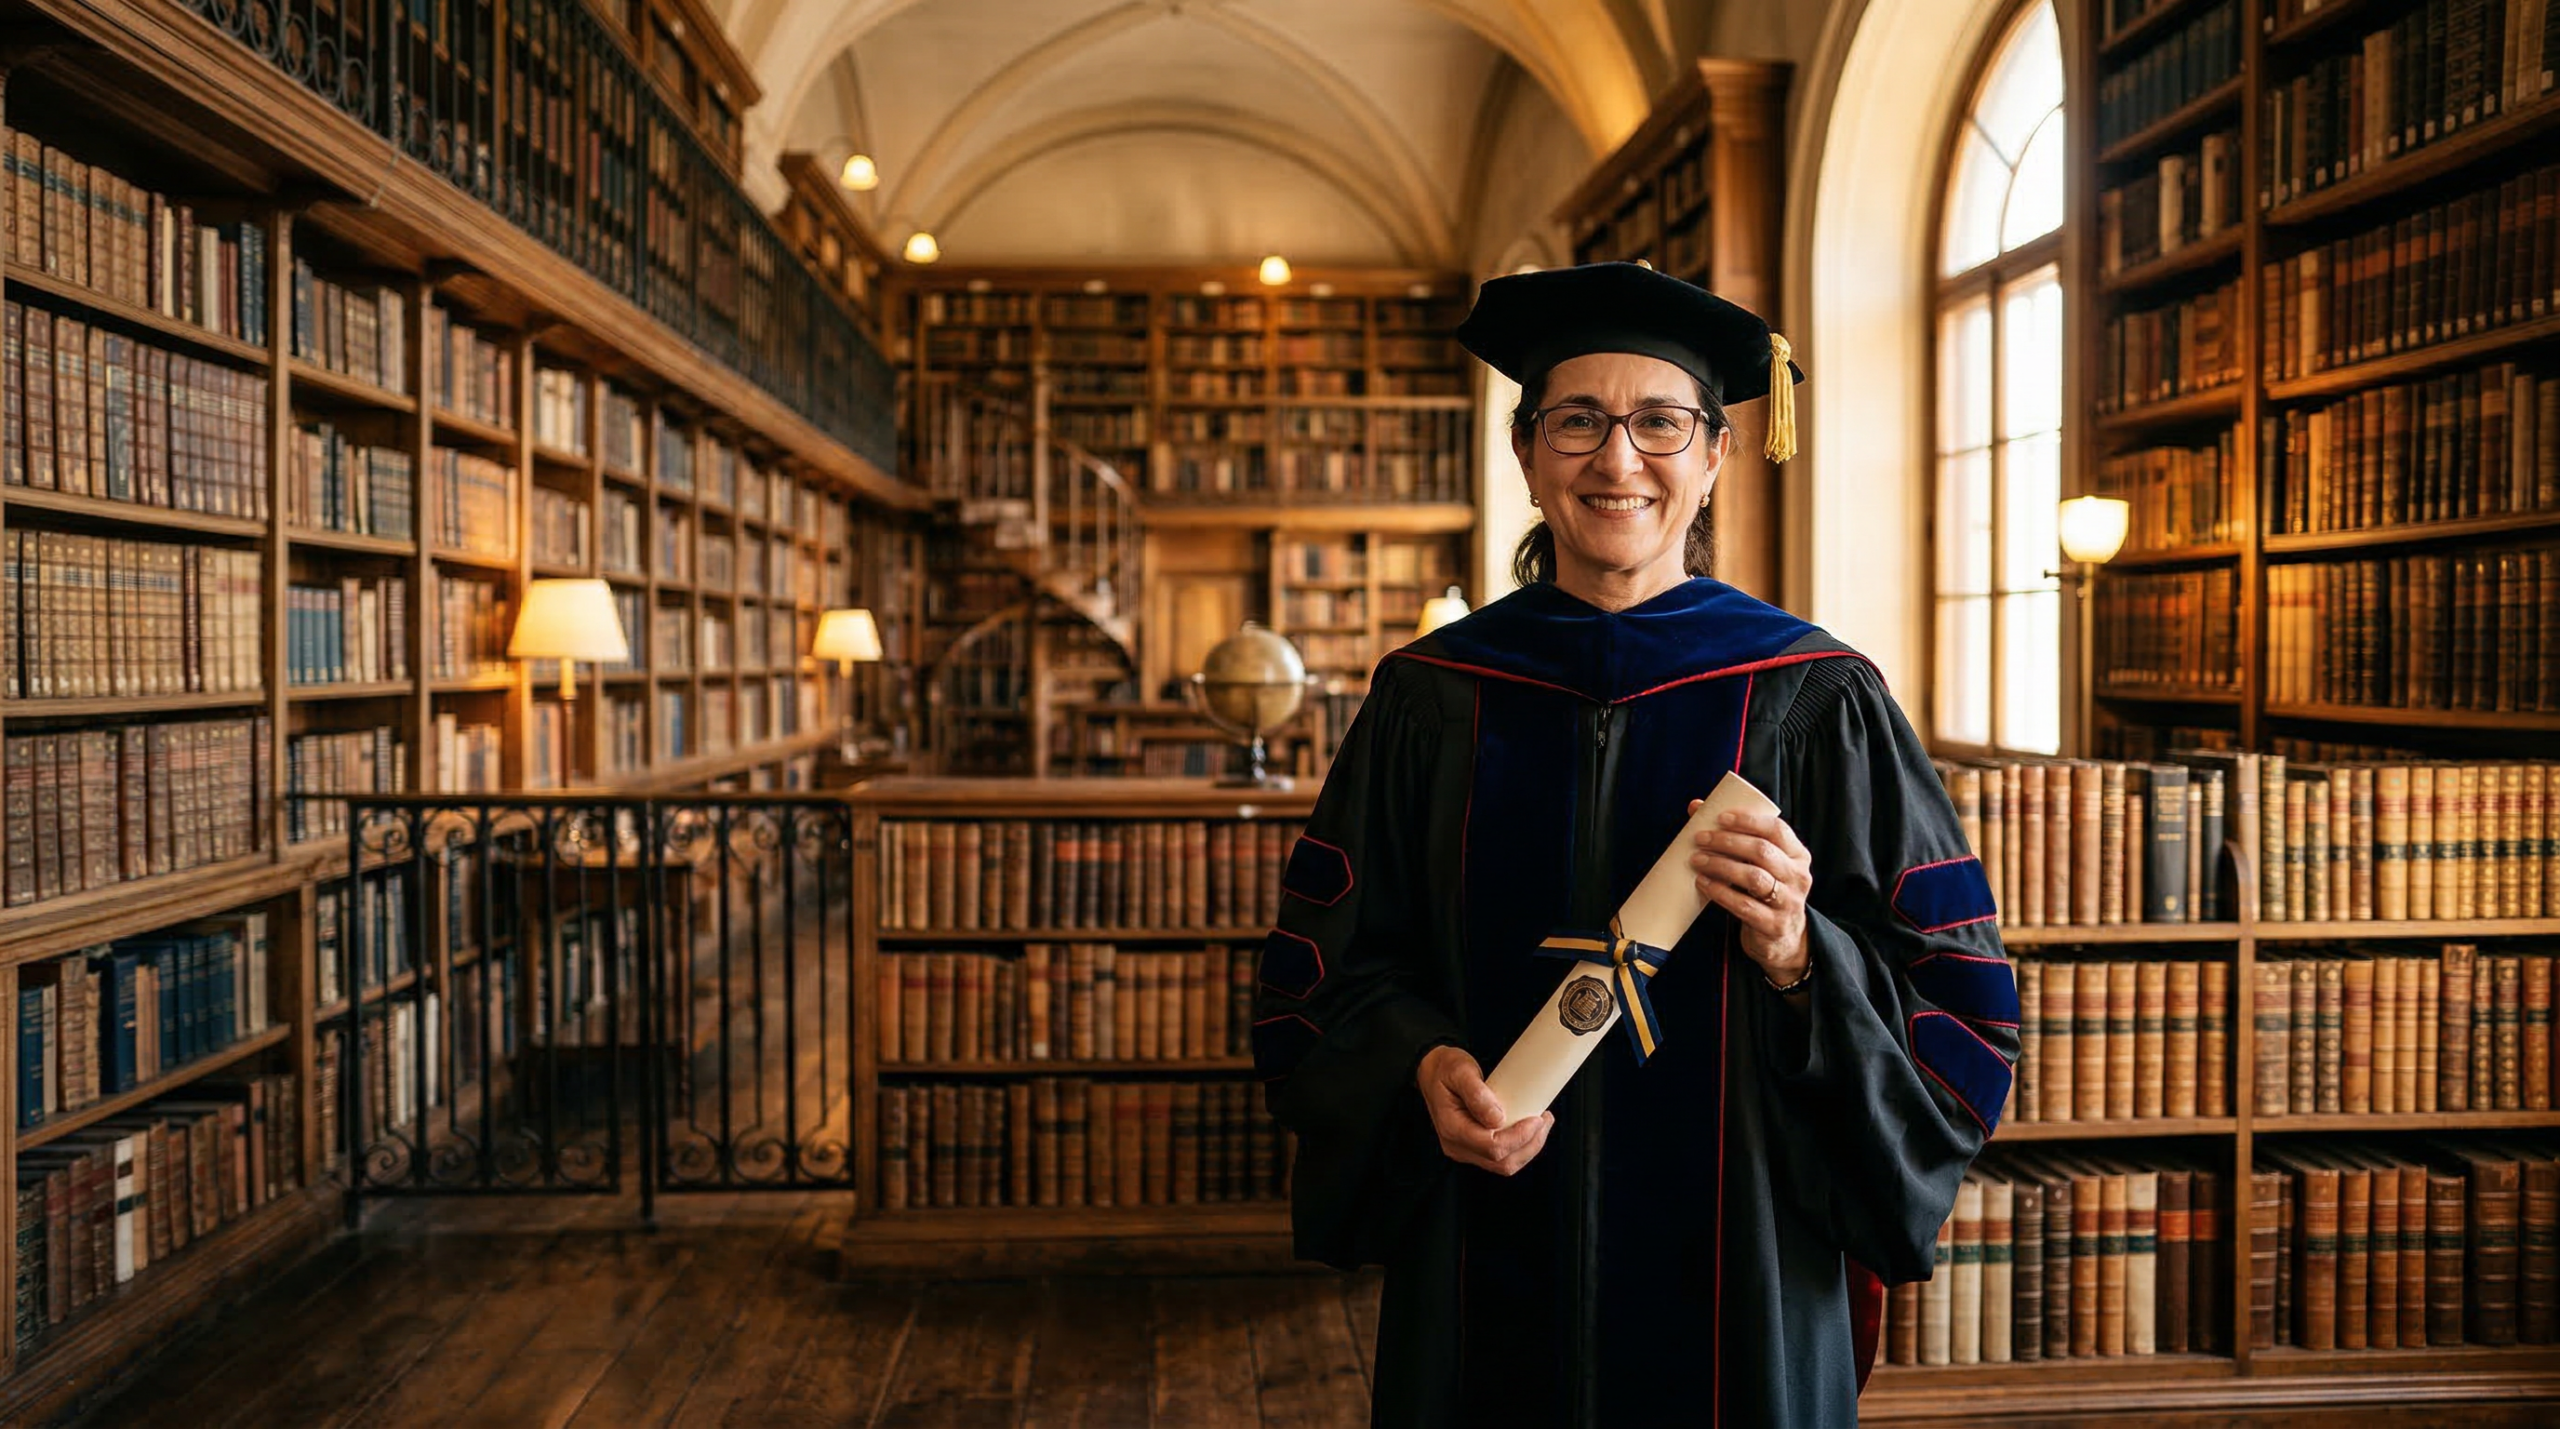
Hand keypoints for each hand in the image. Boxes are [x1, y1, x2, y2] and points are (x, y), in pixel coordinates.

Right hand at [1416, 1045, 1553, 1175]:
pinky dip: (1520, 1148)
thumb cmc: (1446, 1069)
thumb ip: (1477, 1093)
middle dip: (1530, 1144)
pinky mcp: (1474, 1149)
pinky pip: (1501, 1158)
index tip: (1536, 1119)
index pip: (1492, 1147)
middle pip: (1502, 1162)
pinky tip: (1530, 1130)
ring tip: (1542, 1124)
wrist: (1432, 1072)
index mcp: (1452, 1128)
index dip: (1519, 1137)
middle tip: (1544, 1119)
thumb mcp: (1459, 1070)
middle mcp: (1457, 1146)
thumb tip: (1498, 1118)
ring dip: (1529, 1148)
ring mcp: (1465, 1150)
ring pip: (1504, 1165)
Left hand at [1689, 802, 1813, 985]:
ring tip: (1697, 860)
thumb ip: (1736, 837)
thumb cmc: (1765, 892)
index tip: (1720, 817)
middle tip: (1701, 839)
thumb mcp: (1761, 865)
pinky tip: (1703, 883)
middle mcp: (1798, 877)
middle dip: (1728, 842)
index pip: (1777, 830)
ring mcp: (1789, 902)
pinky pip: (1743, 905)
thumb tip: (1696, 807)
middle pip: (1762, 851)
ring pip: (1754, 877)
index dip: (1748, 820)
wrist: (1781, 939)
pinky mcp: (1773, 925)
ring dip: (1721, 865)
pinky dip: (1720, 892)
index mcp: (1798, 855)